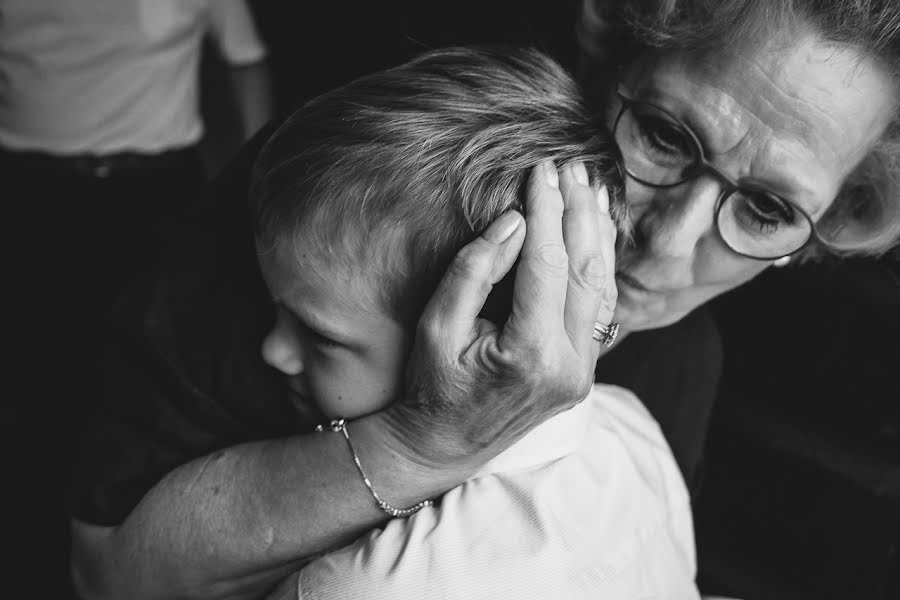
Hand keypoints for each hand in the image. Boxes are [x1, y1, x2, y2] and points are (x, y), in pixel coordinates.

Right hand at [385, 160, 617, 469]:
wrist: (444, 444)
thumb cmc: (431, 387)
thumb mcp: (436, 328)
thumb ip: (473, 272)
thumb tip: (513, 222)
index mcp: (532, 354)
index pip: (548, 266)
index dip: (545, 212)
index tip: (540, 170)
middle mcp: (570, 365)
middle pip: (586, 271)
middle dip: (578, 212)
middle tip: (571, 166)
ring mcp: (583, 371)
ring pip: (603, 287)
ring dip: (597, 233)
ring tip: (591, 186)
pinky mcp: (584, 369)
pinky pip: (601, 307)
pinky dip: (600, 264)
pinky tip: (596, 231)